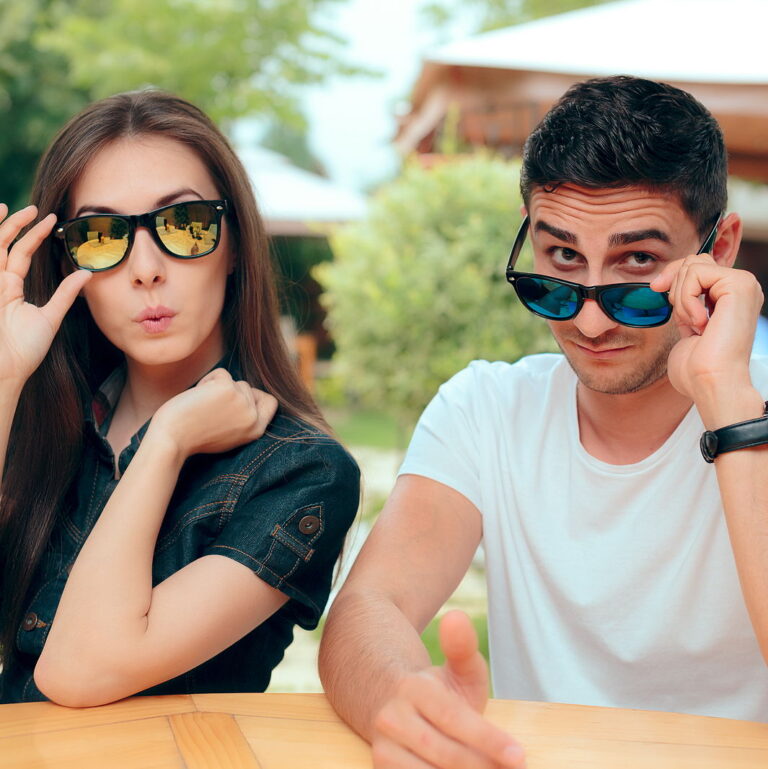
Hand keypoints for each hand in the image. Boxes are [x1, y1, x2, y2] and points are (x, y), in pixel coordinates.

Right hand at [0, 204, 90, 384]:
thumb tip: (86, 272)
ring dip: (0, 227)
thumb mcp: (50, 317)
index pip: (21, 253)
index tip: (52, 220)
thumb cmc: (25, 350)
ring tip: (8, 207)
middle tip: (34, 208)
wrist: (5, 370)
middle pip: (4, 244)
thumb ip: (65, 294)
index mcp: (11, 288)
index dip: (34, 235)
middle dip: (16, 224)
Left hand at [149, 368, 277, 458]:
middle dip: (229, 392)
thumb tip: (246, 393)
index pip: (270, 403)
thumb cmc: (193, 437)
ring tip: (201, 406)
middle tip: (210, 409)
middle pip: (247, 388)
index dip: (256, 396)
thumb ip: (242, 417)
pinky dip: (207, 381)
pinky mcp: (228, 389)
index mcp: (256, 431)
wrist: (172, 440)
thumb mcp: (228, 433)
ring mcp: (242, 402)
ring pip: (234, 381)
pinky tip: (196, 398)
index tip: (237, 399)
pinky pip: (221, 373)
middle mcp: (253, 418)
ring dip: (216, 387)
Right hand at [371, 611, 524, 767]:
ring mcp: (383, 745)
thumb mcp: (454, 668)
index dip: (488, 740)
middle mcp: (392, 717)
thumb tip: (456, 616)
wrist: (385, 697)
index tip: (518, 755)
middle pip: (444, 753)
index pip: (454, 719)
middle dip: (481, 766)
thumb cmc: (434, 689)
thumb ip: (462, 647)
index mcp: (413, 688)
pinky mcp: (380, 766)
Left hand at [650, 254, 762, 408]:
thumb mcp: (686, 324)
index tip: (656, 290)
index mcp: (730, 295)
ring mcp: (743, 284)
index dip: (672, 275)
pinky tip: (699, 323)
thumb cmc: (697, 366)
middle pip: (693, 260)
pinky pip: (696, 274)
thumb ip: (684, 301)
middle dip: (675, 287)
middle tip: (684, 319)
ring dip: (681, 299)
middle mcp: (740, 287)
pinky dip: (687, 299)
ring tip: (694, 324)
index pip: (696, 265)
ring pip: (692, 266)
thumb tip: (665, 281)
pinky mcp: (739, 285)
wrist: (710, 382)